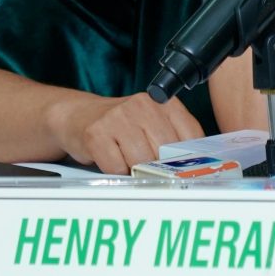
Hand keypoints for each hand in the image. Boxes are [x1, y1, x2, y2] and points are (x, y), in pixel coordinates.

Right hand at [49, 92, 204, 174]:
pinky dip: (116, 172)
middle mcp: (144, 105)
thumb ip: (174, 137)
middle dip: (160, 167)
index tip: (185, 171)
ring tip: (130, 163)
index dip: (189, 158)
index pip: (190, 135)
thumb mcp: (153, 123)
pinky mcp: (97, 133)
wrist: (80, 115)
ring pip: (141, 160)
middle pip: (165, 150)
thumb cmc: (124, 125)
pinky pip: (116, 167)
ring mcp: (119, 118)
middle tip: (153, 171)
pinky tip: (113, 161)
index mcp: (165, 102)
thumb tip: (194, 166)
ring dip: (136, 171)